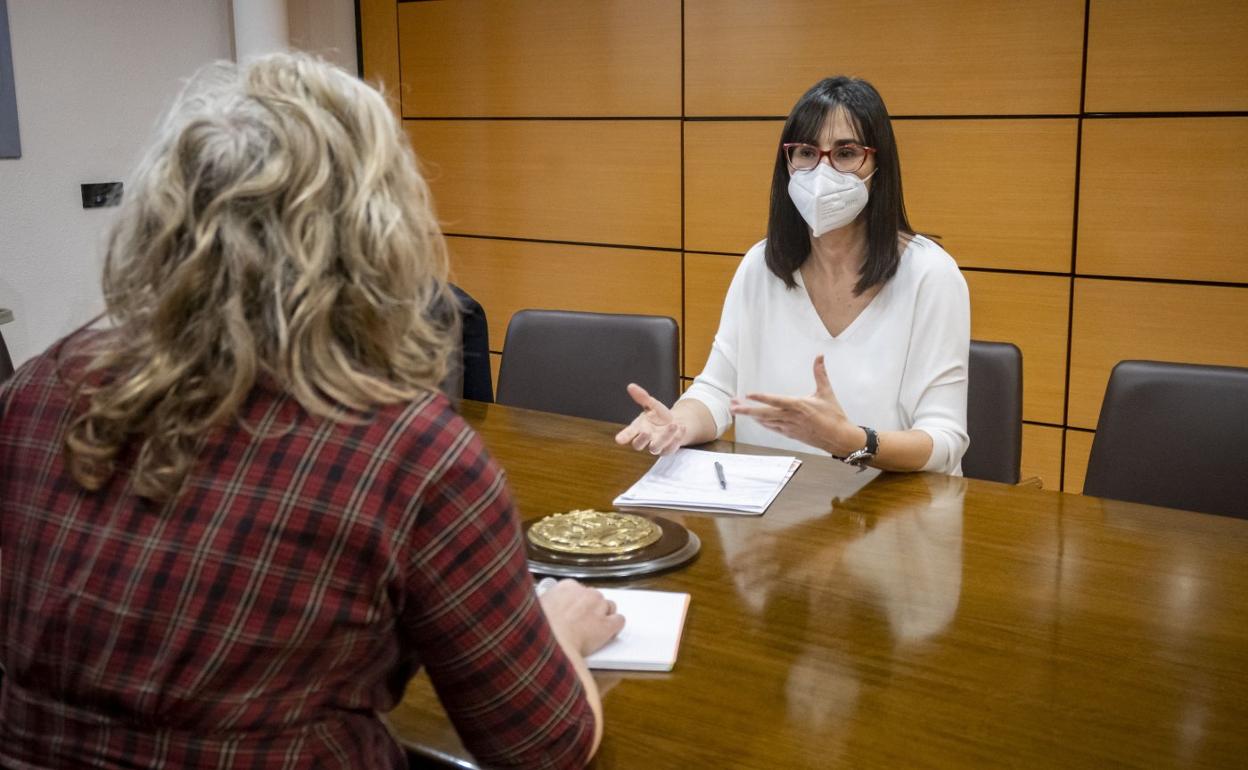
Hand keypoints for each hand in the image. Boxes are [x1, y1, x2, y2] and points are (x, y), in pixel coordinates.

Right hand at [539, 579, 624, 656]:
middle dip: (591, 609)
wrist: (549, 645)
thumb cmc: (540, 630)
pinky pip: (619, 621)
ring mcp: (599, 607)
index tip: (575, 611)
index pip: (579, 590)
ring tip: (596, 629)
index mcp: (566, 587)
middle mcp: (586, 593)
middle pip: (595, 597)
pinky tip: (609, 634)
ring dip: (605, 616)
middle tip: (583, 623)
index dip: (578, 602)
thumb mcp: (536, 607)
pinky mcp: (608, 624)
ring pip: (610, 606)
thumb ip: (546, 603)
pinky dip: (615, 628)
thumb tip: (544, 606)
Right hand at [614, 383, 685, 455]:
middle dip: (642, 439)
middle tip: (647, 432)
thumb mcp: (651, 404)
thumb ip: (642, 397)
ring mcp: (656, 446)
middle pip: (638, 445)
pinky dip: (677, 438)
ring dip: (664, 437)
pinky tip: (681, 427)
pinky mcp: (668, 449)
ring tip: (673, 424)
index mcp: (638, 428)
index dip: (624, 436)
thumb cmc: (658, 416)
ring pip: (655, 448)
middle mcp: (645, 439)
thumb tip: (631, 386)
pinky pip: (671, 448)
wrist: (674, 424)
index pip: (628, 434)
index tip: (619, 439)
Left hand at [729, 355, 858, 454]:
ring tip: (736, 409)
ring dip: (750, 415)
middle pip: (764, 414)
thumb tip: (820, 356)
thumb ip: (820, 373)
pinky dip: (761, 423)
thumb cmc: (834, 415)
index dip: (761, 398)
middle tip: (732, 406)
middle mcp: (791, 417)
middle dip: (747, 410)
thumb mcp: (826, 392)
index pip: (776, 400)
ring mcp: (789, 427)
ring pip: (765, 421)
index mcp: (799, 405)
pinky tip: (754, 419)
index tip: (748, 395)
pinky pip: (772, 428)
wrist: (839, 438)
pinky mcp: (790, 434)